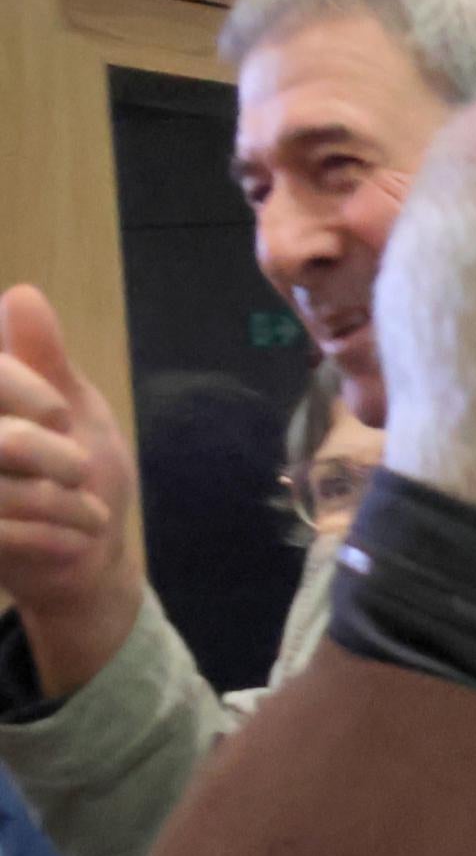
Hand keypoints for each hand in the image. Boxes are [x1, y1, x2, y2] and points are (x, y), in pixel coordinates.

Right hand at [0, 288, 144, 694]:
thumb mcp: (75, 409)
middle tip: (77, 471)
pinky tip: (73, 540)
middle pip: (9, 442)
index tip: (59, 416)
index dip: (29, 394)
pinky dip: (58, 539)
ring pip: (10, 489)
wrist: (86, 560)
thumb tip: (22, 295)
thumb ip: (45, 360)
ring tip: (86, 513)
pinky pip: (11, 534)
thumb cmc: (81, 477)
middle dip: (56, 457)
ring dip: (66, 505)